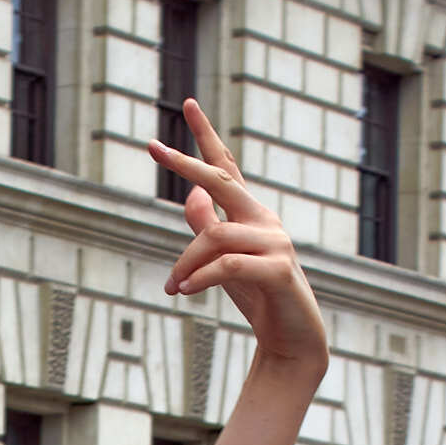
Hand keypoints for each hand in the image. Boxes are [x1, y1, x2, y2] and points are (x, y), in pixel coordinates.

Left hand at [151, 102, 328, 371]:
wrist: (291, 341)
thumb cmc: (258, 298)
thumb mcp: (224, 261)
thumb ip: (209, 228)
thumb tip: (190, 194)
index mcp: (251, 213)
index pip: (226, 167)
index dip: (207, 136)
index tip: (187, 103)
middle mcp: (265, 219)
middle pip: (222, 180)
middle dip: (186, 163)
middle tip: (154, 147)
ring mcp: (276, 243)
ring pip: (215, 237)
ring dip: (184, 264)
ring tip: (171, 288)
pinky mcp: (278, 271)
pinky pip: (228, 266)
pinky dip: (200, 278)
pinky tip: (184, 292)